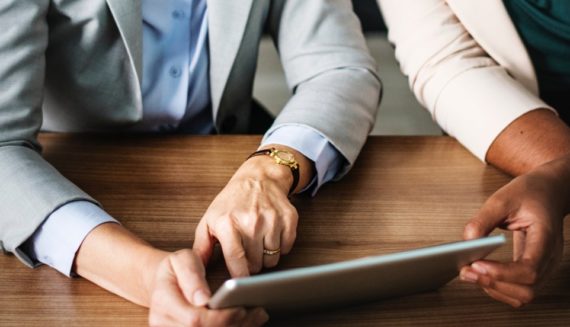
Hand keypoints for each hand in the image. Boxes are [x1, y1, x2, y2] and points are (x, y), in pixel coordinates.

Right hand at [148, 249, 268, 325]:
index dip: (221, 318)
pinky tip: (245, 322)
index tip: (242, 309)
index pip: (195, 320)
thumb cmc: (175, 268)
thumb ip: (191, 275)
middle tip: (259, 312)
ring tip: (257, 317)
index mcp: (162, 302)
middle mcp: (163, 322)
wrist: (162, 281)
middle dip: (235, 325)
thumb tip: (202, 299)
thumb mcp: (181, 259)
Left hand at [193, 147, 306, 276]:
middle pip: (256, 264)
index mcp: (228, 223)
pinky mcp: (289, 219)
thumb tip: (196, 268)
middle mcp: (251, 221)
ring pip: (272, 259)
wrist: (258, 178)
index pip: (236, 260)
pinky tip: (271, 235)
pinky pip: (286, 248)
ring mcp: (272, 220)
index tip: (239, 283)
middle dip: (252, 263)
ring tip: (258, 242)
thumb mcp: (210, 220)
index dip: (239, 277)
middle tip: (247, 251)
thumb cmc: (232, 201)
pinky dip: (280, 247)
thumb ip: (201, 246)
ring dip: (266, 256)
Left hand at [459, 155, 569, 306]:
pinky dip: (498, 288)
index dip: (501, 273)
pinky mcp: (535, 270)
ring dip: (494, 289)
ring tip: (469, 274)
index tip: (476, 264)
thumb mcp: (502, 199)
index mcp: (545, 238)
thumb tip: (467, 242)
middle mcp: (549, 258)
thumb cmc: (528, 194)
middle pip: (527, 289)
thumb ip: (483, 220)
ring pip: (523, 295)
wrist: (548, 192)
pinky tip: (481, 275)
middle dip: (493, 284)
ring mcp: (545, 267)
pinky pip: (519, 290)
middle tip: (466, 271)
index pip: (529, 269)